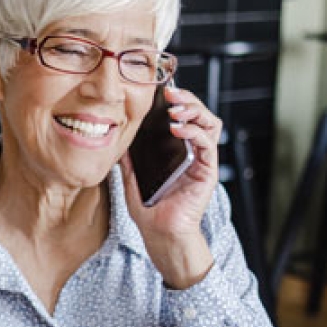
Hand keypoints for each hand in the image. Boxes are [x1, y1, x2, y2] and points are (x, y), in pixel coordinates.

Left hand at [120, 85, 218, 287]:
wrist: (160, 235)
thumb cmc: (150, 211)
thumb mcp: (131, 180)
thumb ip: (128, 161)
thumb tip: (116, 143)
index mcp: (178, 152)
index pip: (184, 118)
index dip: (177, 102)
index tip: (162, 91)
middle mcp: (193, 153)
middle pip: (201, 115)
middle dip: (188, 100)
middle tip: (171, 93)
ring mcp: (202, 161)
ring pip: (210, 124)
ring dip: (194, 111)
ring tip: (175, 109)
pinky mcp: (207, 171)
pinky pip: (207, 145)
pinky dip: (194, 132)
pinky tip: (177, 129)